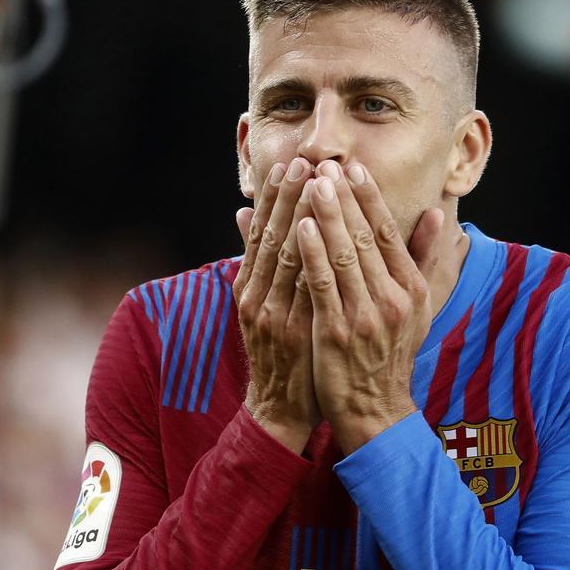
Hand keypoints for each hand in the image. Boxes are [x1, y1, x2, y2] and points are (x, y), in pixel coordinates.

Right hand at [233, 157, 321, 451]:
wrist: (282, 407)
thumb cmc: (283, 353)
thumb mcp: (261, 304)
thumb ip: (257, 261)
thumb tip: (244, 215)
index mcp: (249, 287)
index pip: (262, 233)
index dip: (275, 198)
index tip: (290, 165)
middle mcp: (255, 297)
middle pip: (272, 238)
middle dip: (288, 198)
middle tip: (304, 161)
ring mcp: (271, 314)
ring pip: (286, 256)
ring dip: (302, 218)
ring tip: (317, 184)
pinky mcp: (291, 331)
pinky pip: (303, 286)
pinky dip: (312, 256)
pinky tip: (324, 232)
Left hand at [295, 162, 443, 453]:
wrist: (374, 408)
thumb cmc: (391, 353)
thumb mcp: (420, 307)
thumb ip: (427, 259)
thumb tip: (439, 214)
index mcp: (412, 289)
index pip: (388, 233)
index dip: (370, 198)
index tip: (354, 167)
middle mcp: (393, 299)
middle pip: (365, 237)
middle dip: (344, 197)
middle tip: (326, 164)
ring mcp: (364, 316)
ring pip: (343, 255)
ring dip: (327, 215)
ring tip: (311, 183)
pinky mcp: (336, 332)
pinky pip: (322, 284)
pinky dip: (311, 253)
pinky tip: (300, 227)